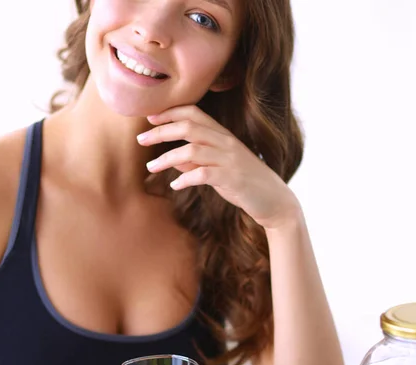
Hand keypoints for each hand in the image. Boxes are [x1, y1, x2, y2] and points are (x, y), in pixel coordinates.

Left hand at [137, 105, 301, 229]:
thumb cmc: (244, 183)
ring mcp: (229, 160)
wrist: (274, 201)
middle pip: (188, 127)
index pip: (194, 113)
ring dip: (167, 158)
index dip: (170, 113)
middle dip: (161, 132)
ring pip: (191, 150)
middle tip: (140, 140)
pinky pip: (202, 174)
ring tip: (151, 166)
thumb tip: (171, 159)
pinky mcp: (231, 179)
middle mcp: (226, 142)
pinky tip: (175, 185)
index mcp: (223, 135)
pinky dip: (185, 178)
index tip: (149, 118)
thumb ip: (196, 161)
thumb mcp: (218, 169)